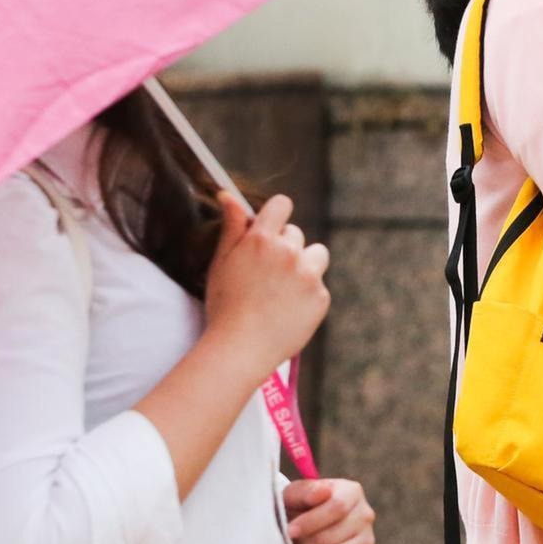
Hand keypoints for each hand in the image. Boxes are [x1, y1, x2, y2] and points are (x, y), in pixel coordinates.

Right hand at [204, 193, 329, 363]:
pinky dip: (307, 295)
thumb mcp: (221, 262)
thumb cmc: (224, 305)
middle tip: (266, 274)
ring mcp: (309, 275)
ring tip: (282, 290)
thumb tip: (227, 194)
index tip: (270, 228)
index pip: (282, 204)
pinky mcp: (321, 298)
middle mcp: (289, 252)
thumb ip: (232, 226)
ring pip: (315, 255)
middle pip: (295, 234)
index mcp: (263, 239)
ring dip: (304, 265)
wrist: (239, 349)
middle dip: (284, 247)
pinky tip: (287, 310)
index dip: (276, 215)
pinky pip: (319, 286)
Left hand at [285, 477, 375, 543]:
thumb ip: (306, 491)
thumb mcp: (296, 495)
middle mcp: (364, 515)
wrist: (305, 529)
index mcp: (352, 492)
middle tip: (293, 543)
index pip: (337, 506)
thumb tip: (323, 492)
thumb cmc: (299, 509)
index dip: (311, 521)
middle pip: (334, 534)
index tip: (290, 530)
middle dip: (307, 542)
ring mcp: (367, 540)